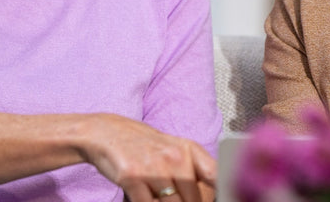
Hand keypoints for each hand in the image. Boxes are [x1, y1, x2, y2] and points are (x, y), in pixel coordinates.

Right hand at [78, 114, 215, 201]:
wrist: (106, 133)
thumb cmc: (144, 145)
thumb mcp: (174, 149)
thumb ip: (195, 171)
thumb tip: (215, 195)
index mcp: (189, 149)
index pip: (216, 175)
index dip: (222, 193)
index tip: (223, 199)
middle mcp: (174, 157)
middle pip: (194, 199)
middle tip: (175, 199)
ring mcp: (153, 168)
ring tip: (161, 198)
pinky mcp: (133, 178)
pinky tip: (145, 198)